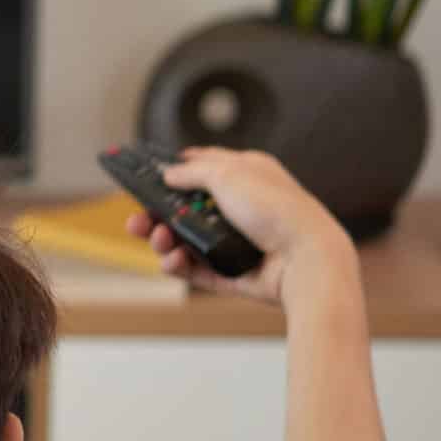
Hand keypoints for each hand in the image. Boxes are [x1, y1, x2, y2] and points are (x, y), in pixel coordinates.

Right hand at [124, 147, 357, 310]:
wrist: (304, 259)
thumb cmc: (275, 209)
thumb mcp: (229, 173)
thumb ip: (192, 171)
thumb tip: (168, 173)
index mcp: (245, 177)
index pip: (204, 168)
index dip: (175, 170)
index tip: (146, 176)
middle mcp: (239, 208)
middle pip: (184, 209)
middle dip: (156, 214)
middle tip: (136, 220)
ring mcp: (233, 242)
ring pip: (184, 240)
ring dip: (163, 240)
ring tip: (160, 240)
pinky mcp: (229, 272)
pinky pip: (194, 269)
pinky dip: (178, 264)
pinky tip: (174, 259)